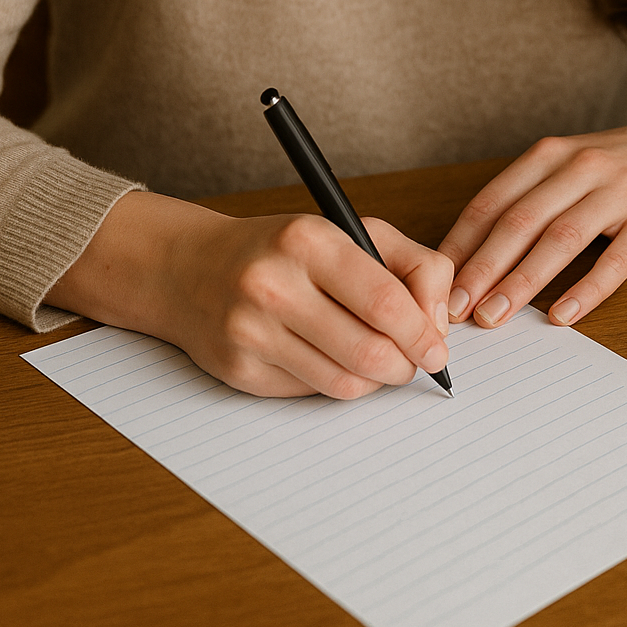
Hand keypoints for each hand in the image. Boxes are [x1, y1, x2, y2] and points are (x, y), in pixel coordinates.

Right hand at [46, 191, 452, 398]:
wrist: (189, 268)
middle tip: (414, 362)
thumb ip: (411, 264)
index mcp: (309, 240)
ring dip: (375, 380)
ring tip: (379, 362)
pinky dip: (336, 383)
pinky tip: (332, 359)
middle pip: (369, 350)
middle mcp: (274, 284)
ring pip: (344, 382)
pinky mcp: (239, 370)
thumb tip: (438, 323)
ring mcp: (251, 331)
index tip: (437, 348)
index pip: (385, 300)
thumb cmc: (282, 250)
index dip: (422, 333)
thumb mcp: (349, 232)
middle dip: (405, 365)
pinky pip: (311, 393)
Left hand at [439, 104, 626, 329]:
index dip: (462, 243)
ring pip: (560, 240)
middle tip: (456, 310)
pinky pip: (616, 259)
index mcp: (552, 154)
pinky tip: (564, 315)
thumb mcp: (575, 164)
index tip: (437, 281)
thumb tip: (477, 252)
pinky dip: (587, 290)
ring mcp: (620, 191)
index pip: (493, 201)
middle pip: (520, 221)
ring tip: (496, 317)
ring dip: (522, 282)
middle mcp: (581, 168)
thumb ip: (533, 197)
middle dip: (482, 269)